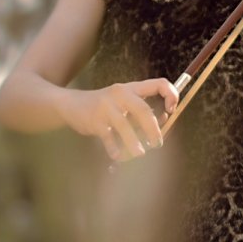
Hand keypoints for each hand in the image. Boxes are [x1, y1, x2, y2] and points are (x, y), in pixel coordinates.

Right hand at [60, 78, 178, 160]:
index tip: (171, 110)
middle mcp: (120, 94)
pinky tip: (118, 157)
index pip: (158, 84)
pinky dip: (114, 148)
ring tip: (140, 153)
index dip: (170, 95)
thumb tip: (164, 119)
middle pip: (143, 109)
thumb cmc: (103, 106)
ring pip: (125, 126)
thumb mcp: (123, 102)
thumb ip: (141, 110)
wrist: (71, 104)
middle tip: (158, 143)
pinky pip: (108, 137)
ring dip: (135, 142)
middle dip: (153, 129)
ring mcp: (106, 107)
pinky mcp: (95, 120)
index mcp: (131, 88)